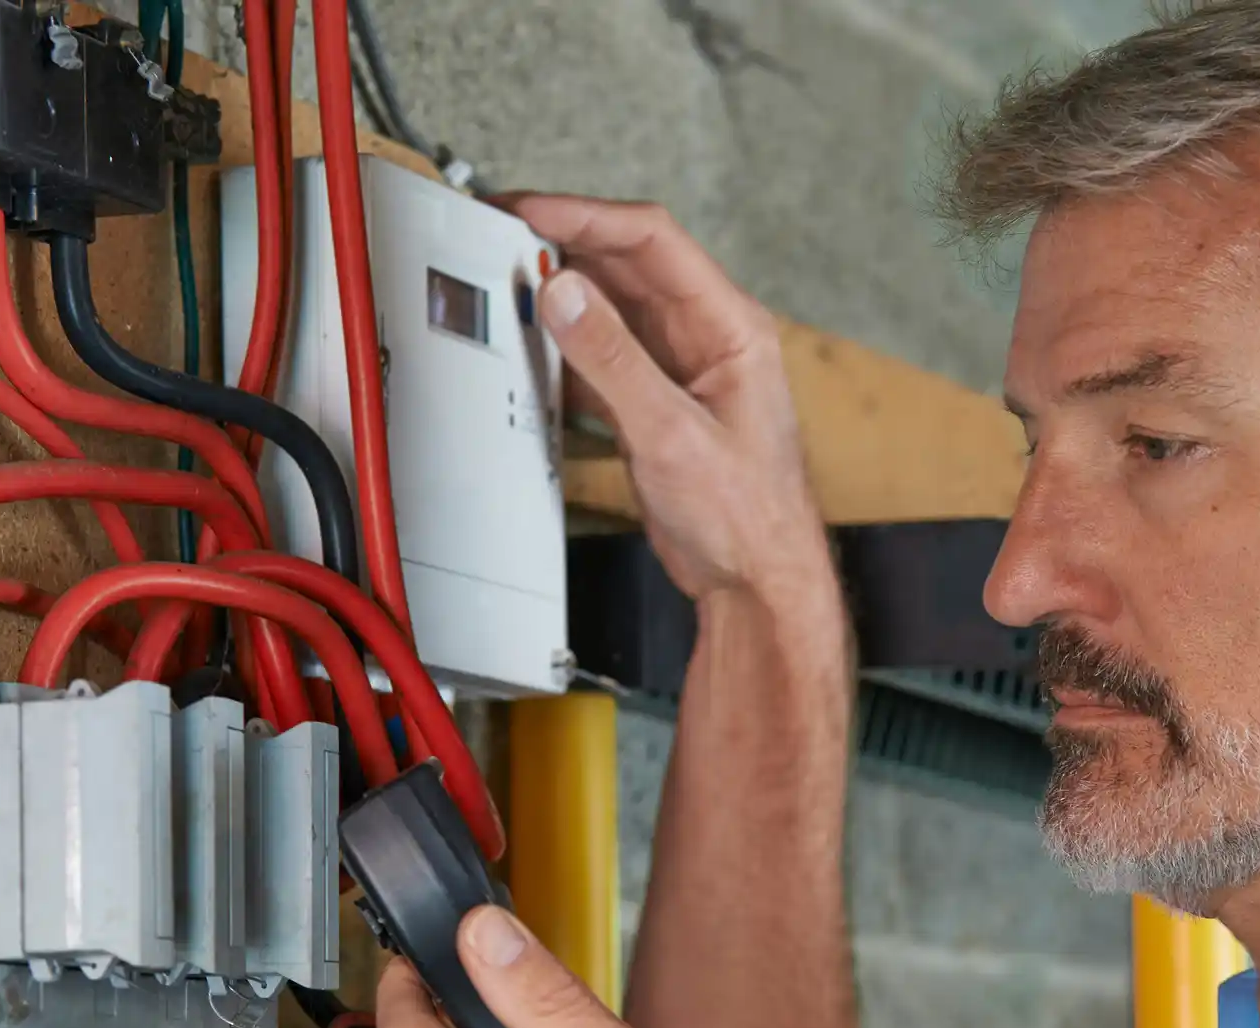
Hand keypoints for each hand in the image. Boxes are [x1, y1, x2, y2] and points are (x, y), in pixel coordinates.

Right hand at [511, 195, 835, 607]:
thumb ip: (614, 360)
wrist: (756, 582)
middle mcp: (706, 337)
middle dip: (564, 245)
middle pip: (626, 264)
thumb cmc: (747, 516)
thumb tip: (566, 293)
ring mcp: (679, 369)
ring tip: (508, 284)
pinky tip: (533, 350)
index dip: (586, 215)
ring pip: (609, 308)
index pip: (652, 239)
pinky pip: (602, 355)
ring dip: (561, 296)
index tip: (529, 212)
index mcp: (730, 326)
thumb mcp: (671, 434)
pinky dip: (565, 348)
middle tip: (503, 235)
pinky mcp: (655, 403)